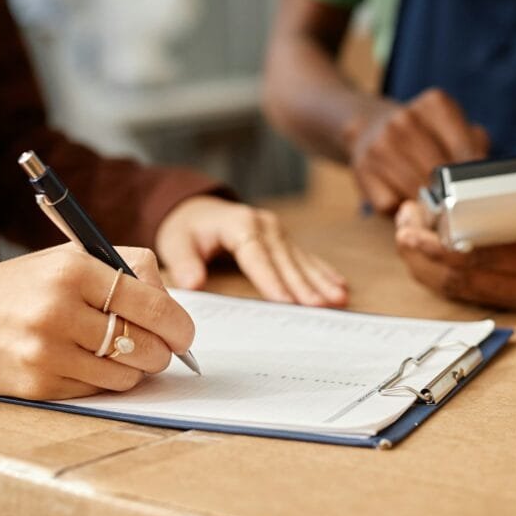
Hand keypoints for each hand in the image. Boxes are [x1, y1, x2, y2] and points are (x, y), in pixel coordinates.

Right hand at [0, 245, 194, 398]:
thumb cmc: (26, 287)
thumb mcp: (71, 260)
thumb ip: (129, 272)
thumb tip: (175, 309)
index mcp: (73, 269)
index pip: (150, 304)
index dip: (178, 325)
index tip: (184, 334)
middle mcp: (57, 309)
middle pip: (143, 344)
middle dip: (161, 352)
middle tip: (159, 349)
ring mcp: (44, 350)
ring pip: (125, 374)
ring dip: (134, 370)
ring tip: (122, 355)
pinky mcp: (35, 383)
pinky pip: (97, 391)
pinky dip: (104, 382)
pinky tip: (88, 365)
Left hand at [155, 196, 347, 306]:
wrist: (197, 210)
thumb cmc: (187, 229)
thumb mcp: (176, 243)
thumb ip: (183, 264)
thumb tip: (193, 284)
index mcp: (238, 224)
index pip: (257, 255)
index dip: (271, 279)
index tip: (285, 301)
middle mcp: (264, 225)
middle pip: (285, 259)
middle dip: (304, 284)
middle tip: (320, 306)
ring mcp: (277, 231)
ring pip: (301, 260)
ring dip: (320, 280)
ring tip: (338, 299)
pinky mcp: (284, 240)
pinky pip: (306, 258)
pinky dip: (322, 272)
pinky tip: (339, 285)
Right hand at [345, 88, 489, 213]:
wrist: (367, 126)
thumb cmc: (421, 133)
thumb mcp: (450, 125)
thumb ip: (474, 144)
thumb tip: (485, 174)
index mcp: (435, 104)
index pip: (465, 151)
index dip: (472, 177)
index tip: (475, 190)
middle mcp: (405, 120)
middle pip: (440, 174)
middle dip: (449, 193)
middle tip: (453, 202)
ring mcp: (380, 144)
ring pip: (416, 192)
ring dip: (426, 206)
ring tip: (430, 204)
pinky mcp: (362, 169)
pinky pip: (391, 204)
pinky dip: (400, 209)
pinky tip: (403, 199)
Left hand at [395, 121, 515, 309]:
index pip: (477, 261)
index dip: (437, 246)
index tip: (412, 223)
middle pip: (458, 278)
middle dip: (420, 253)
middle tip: (402, 221)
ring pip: (457, 289)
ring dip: (423, 264)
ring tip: (406, 231)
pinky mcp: (514, 298)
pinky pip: (466, 292)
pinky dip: (439, 275)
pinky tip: (422, 252)